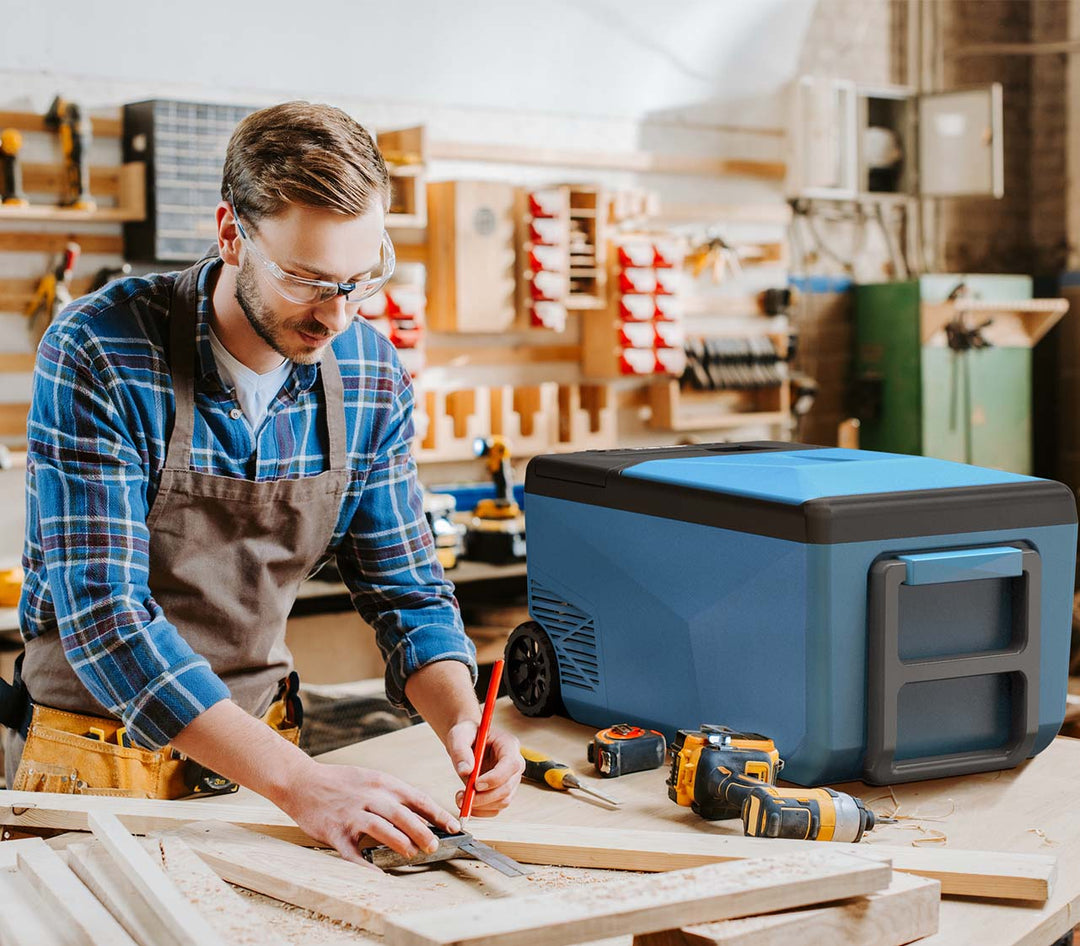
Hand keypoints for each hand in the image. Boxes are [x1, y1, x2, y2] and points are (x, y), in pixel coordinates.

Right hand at [275, 759, 460, 867]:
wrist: (302, 782)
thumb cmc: (340, 783)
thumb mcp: (371, 779)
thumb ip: (394, 795)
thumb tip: (422, 815)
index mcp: (382, 783)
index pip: (417, 797)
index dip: (437, 813)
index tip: (454, 825)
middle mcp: (369, 796)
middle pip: (402, 813)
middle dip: (422, 830)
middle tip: (435, 845)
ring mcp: (352, 814)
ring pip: (381, 828)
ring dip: (400, 842)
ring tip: (413, 854)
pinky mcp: (335, 832)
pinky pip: (352, 853)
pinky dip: (366, 866)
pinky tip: (377, 875)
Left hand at [446, 723, 524, 816]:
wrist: (468, 740)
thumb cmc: (467, 734)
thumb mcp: (460, 735)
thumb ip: (461, 751)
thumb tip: (466, 771)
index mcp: (509, 745)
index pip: (511, 764)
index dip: (495, 777)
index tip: (476, 784)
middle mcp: (514, 764)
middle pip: (508, 787)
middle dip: (485, 797)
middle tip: (463, 797)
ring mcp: (510, 780)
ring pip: (503, 801)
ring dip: (481, 805)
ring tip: (460, 797)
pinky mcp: (502, 793)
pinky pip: (495, 809)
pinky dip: (480, 811)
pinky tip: (466, 803)